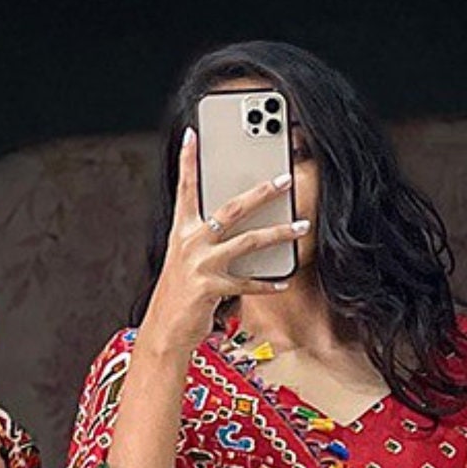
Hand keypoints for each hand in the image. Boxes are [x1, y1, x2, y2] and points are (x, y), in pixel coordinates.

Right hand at [142, 127, 306, 348]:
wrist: (164, 332)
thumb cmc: (179, 296)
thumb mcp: (186, 261)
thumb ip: (207, 240)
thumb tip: (237, 225)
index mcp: (181, 232)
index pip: (185, 189)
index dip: (188, 161)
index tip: (193, 135)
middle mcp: (190, 243)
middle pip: (232, 208)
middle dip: (262, 191)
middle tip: (285, 179)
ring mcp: (200, 265)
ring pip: (249, 241)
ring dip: (279, 233)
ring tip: (301, 226)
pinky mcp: (211, 288)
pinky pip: (248, 282)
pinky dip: (268, 283)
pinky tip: (283, 281)